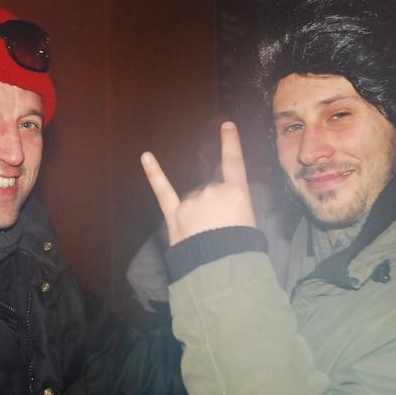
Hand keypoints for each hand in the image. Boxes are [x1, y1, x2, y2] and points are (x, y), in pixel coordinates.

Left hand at [141, 121, 256, 244]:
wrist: (221, 269)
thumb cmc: (241, 249)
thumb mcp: (250, 224)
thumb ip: (234, 210)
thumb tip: (220, 214)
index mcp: (236, 193)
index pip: (234, 162)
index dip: (230, 143)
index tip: (226, 125)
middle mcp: (212, 191)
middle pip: (211, 193)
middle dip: (214, 211)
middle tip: (221, 234)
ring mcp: (191, 203)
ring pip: (192, 203)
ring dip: (197, 218)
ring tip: (205, 240)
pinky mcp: (174, 215)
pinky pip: (162, 191)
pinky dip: (154, 173)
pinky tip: (145, 157)